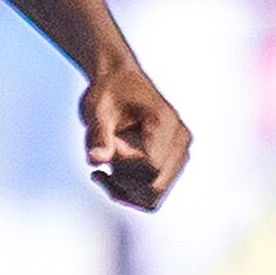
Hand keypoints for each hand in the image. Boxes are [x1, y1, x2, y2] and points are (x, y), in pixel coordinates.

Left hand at [79, 59, 188, 209]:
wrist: (119, 79)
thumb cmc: (108, 91)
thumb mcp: (97, 110)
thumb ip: (99, 136)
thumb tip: (95, 160)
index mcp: (166, 124)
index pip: (150, 168)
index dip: (122, 167)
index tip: (105, 149)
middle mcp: (181, 139)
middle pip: (155, 187)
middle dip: (122, 185)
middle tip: (98, 163)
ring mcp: (181, 151)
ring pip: (154, 194)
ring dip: (124, 189)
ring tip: (102, 170)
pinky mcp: (174, 160)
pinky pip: (154, 190)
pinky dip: (130, 189)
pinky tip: (109, 173)